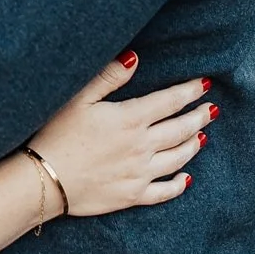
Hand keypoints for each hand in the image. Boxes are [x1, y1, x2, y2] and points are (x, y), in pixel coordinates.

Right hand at [30, 63, 214, 215]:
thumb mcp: (79, 97)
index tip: (205, 84)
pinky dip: (178, 185)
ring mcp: (139, 173)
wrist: (43, 179)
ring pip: (178, 159)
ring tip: (202, 136)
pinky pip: (163, 192)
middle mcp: (141, 147)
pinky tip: (186, 179)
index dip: (190, 91)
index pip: (170, 101)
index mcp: (130, 119)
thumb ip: (109, 76)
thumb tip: (135, 57)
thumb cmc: (56, 133)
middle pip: (180, 129)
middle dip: (198, 117)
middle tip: (211, 110)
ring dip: (192, 145)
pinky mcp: (131, 196)